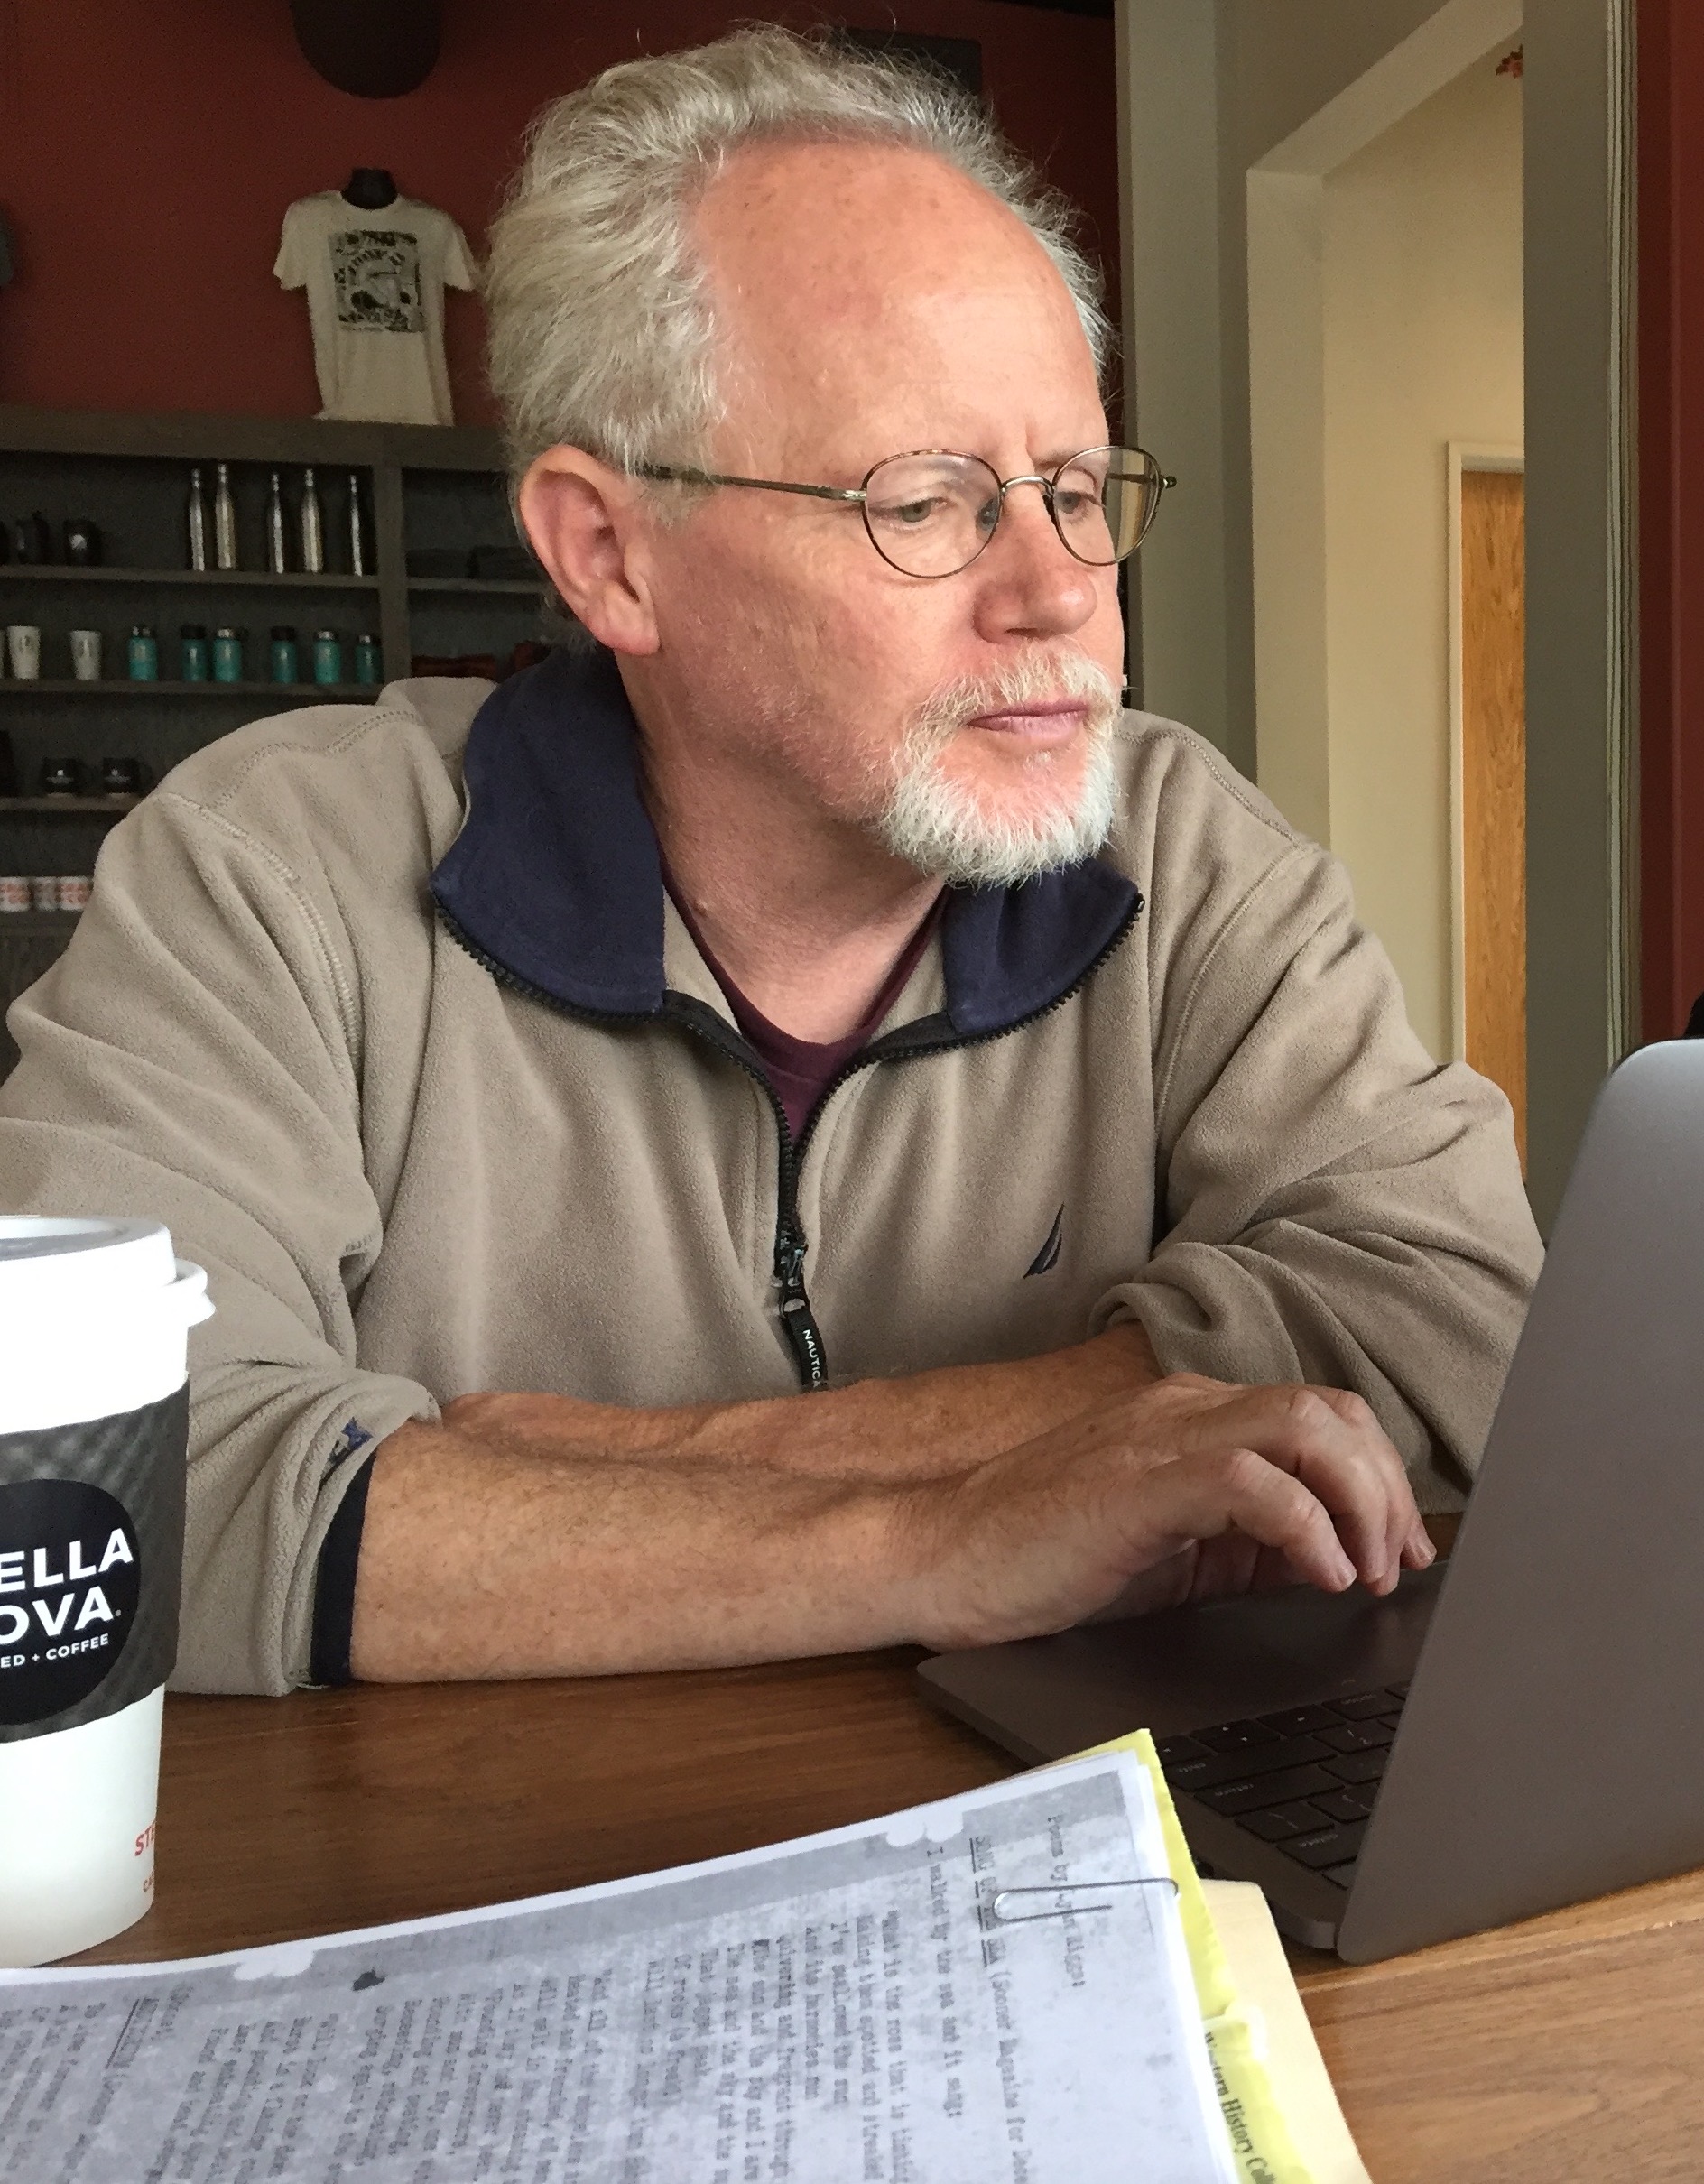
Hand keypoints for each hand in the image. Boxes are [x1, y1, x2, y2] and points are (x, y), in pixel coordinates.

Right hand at [895, 1375, 1434, 1649]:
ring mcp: (1160, 1436)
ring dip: (1358, 1502)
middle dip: (1386, 1491)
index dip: (1380, 1480)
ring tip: (1363, 1571)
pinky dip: (1306, 1527)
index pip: (1320, 1417)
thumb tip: (1334, 1563)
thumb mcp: (1169, 1552)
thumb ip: (1247, 1542)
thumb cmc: (1039, 1557)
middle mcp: (1184, 1409)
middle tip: (1396, 1567)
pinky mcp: (1140, 1479)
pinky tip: (1315, 1577)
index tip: (1403, 1551)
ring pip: (1306, 1427)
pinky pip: (1254, 1482)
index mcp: (1192, 1419)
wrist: (937, 1558)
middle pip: (1332, 1412)